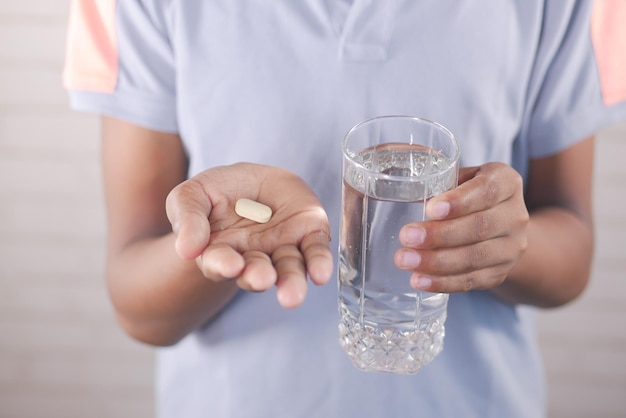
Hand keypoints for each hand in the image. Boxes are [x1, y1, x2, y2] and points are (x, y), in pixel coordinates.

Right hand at [165, 163, 332, 307]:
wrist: (253, 179)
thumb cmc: (218, 192)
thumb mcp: (192, 194)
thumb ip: (187, 218)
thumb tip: (186, 250)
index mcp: (220, 252)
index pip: (219, 263)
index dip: (224, 265)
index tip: (231, 265)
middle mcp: (253, 257)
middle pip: (256, 272)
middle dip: (258, 277)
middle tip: (261, 278)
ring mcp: (282, 248)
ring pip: (288, 268)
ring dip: (291, 281)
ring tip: (292, 295)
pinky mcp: (309, 234)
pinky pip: (316, 251)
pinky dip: (319, 263)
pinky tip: (320, 275)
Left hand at [394, 162, 528, 292]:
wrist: (498, 226)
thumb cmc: (466, 194)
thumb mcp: (460, 178)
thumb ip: (439, 180)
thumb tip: (397, 188)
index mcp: (506, 183)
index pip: (486, 191)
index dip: (459, 201)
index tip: (431, 208)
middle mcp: (515, 215)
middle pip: (479, 227)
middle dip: (440, 235)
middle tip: (406, 236)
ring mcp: (511, 248)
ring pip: (475, 257)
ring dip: (436, 262)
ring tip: (405, 260)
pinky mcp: (500, 273)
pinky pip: (471, 281)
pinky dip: (443, 282)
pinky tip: (419, 280)